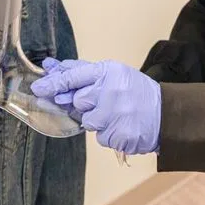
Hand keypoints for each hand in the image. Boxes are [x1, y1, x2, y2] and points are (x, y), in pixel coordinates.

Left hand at [32, 59, 160, 154]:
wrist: (165, 113)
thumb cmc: (135, 92)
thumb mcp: (113, 74)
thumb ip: (82, 72)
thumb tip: (51, 67)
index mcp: (109, 72)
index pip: (74, 77)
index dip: (54, 83)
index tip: (38, 87)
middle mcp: (110, 92)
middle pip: (79, 102)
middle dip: (87, 105)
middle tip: (104, 102)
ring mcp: (115, 115)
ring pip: (88, 122)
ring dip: (98, 121)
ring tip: (117, 114)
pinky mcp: (118, 136)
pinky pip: (101, 138)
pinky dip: (109, 134)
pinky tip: (122, 126)